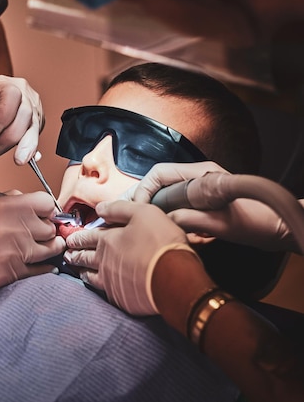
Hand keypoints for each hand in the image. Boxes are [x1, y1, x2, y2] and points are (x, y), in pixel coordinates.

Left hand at [0, 75, 43, 164]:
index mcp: (6, 85)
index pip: (12, 95)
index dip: (3, 114)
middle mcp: (25, 94)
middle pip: (26, 113)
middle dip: (11, 135)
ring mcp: (34, 108)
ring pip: (35, 127)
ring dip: (24, 145)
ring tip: (17, 159)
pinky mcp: (38, 122)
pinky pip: (37, 136)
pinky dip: (32, 148)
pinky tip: (29, 157)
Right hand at [0, 192, 64, 298]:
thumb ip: (11, 201)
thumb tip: (37, 204)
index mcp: (6, 207)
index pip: (46, 203)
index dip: (47, 209)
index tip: (45, 214)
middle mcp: (12, 228)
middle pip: (50, 227)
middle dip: (47, 230)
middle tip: (41, 233)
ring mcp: (13, 252)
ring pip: (50, 250)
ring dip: (48, 248)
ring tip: (43, 248)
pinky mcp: (10, 273)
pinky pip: (39, 271)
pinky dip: (43, 268)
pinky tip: (41, 265)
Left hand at [64, 200, 197, 315]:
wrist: (175, 277)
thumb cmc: (161, 242)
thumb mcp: (143, 213)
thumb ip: (119, 209)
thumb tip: (100, 208)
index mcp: (108, 241)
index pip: (86, 237)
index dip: (77, 237)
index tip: (69, 240)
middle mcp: (104, 262)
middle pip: (84, 257)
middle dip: (75, 254)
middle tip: (67, 255)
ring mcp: (111, 282)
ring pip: (91, 277)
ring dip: (83, 272)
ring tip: (78, 270)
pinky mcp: (121, 299)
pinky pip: (106, 292)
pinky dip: (100, 288)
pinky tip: (100, 288)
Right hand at [126, 161, 298, 251]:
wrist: (278, 230)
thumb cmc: (257, 222)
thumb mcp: (220, 224)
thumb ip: (190, 219)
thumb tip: (163, 220)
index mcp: (202, 175)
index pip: (159, 174)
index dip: (142, 190)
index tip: (136, 209)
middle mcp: (198, 178)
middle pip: (158, 185)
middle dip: (146, 204)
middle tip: (131, 219)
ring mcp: (199, 191)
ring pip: (166, 200)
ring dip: (162, 216)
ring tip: (164, 230)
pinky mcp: (202, 204)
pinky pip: (177, 210)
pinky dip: (176, 223)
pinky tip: (187, 236)